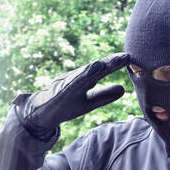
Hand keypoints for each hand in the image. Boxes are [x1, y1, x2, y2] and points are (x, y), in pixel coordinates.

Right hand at [13, 52, 130, 138]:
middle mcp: (76, 77)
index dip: (116, 64)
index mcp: (84, 79)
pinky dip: (84, 75)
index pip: (102, 70)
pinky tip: (94, 69)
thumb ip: (104, 96)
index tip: (130, 58)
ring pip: (86, 72)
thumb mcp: (87, 103)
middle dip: (111, 61)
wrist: (39, 114)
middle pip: (96, 67)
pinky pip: (73, 82)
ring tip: (113, 60)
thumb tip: (123, 89)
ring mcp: (67, 82)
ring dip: (100, 66)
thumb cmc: (63, 106)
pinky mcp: (60, 91)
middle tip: (126, 56)